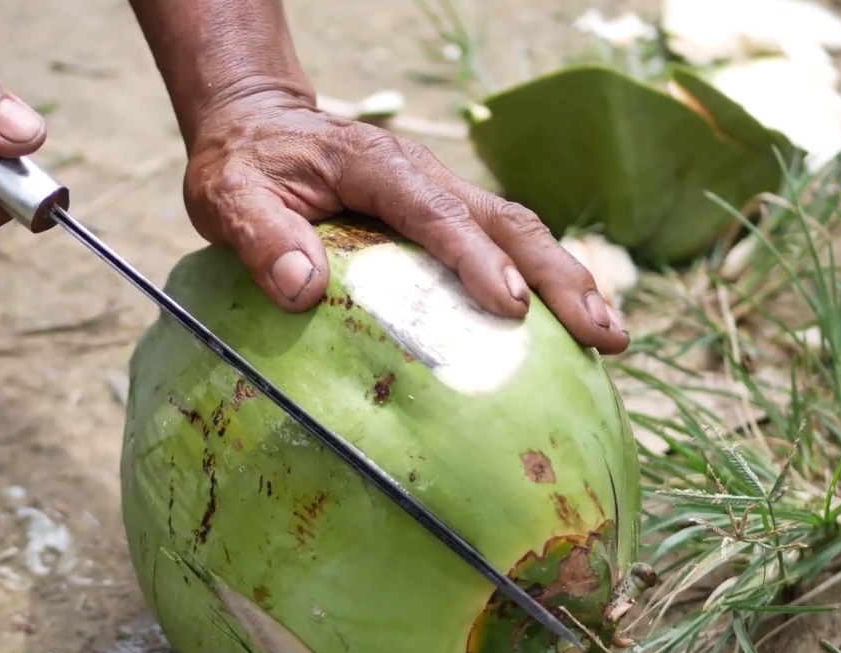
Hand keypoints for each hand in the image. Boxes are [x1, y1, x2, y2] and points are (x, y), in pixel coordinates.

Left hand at [182, 89, 630, 354]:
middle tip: (601, 333)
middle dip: (559, 277)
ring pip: (521, 231)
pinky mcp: (449, 219)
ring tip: (611, 338)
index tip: (509, 306)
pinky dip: (546, 283)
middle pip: (506, 221)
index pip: (435, 212)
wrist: (258, 126)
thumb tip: (303, 287)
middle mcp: (424, 175)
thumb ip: (261, 236)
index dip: (475, 258)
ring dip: (569, 281)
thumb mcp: (229, 197)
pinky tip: (572, 329)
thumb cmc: (244, 165)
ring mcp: (443, 195)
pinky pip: (506, 246)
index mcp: (377, 167)